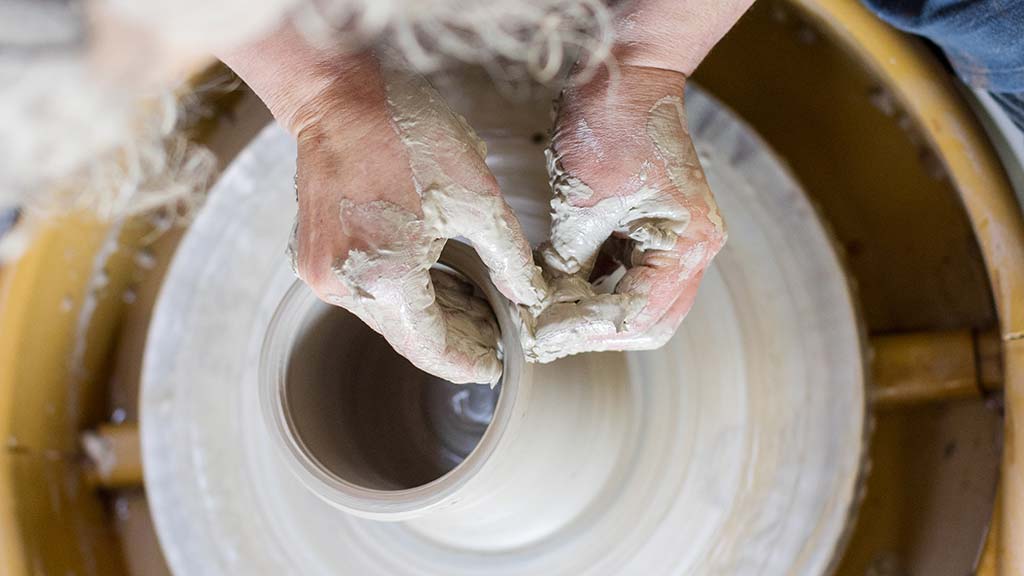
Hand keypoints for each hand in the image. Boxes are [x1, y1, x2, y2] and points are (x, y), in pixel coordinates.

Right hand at [289, 52, 546, 383]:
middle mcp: (345, 285)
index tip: (494, 365)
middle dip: (455, 338)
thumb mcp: (478, 197)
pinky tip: (437, 283)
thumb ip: (509, 257)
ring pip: (386, 314)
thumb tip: (528, 296)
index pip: (430, 348)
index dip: (466, 362)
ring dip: (430, 314)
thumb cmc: (405, 135)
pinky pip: (365, 290)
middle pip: (407, 335)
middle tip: (494, 332)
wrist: (338, 97)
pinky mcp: (313, 255)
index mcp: (385, 277)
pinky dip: (402, 293)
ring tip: (474, 306)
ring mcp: (322, 272)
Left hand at [525, 65, 725, 361]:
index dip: (585, 332)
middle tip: (545, 335)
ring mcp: (680, 241)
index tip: (541, 337)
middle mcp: (695, 249)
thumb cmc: (613, 123)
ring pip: (640, 305)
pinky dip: (597, 289)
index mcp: (688, 244)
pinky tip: (560, 290)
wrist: (628, 74)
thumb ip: (565, 264)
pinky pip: (630, 278)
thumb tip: (541, 307)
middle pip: (649, 322)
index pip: (637, 315)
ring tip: (547, 316)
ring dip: (595, 314)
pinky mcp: (658, 232)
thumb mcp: (580, 203)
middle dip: (595, 332)